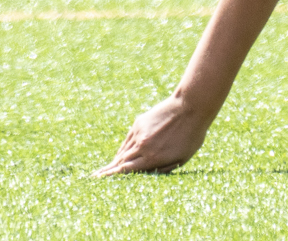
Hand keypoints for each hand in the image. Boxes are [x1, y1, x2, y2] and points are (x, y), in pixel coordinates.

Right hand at [95, 95, 211, 175]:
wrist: (191, 106)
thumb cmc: (192, 134)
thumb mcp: (182, 158)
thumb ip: (164, 169)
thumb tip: (147, 175)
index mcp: (152, 158)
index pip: (126, 171)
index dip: (112, 176)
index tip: (99, 181)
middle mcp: (142, 147)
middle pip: (120, 162)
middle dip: (107, 171)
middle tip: (95, 178)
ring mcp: (139, 133)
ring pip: (124, 151)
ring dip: (114, 161)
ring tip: (104, 170)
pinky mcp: (140, 123)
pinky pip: (129, 140)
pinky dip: (124, 148)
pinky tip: (121, 155)